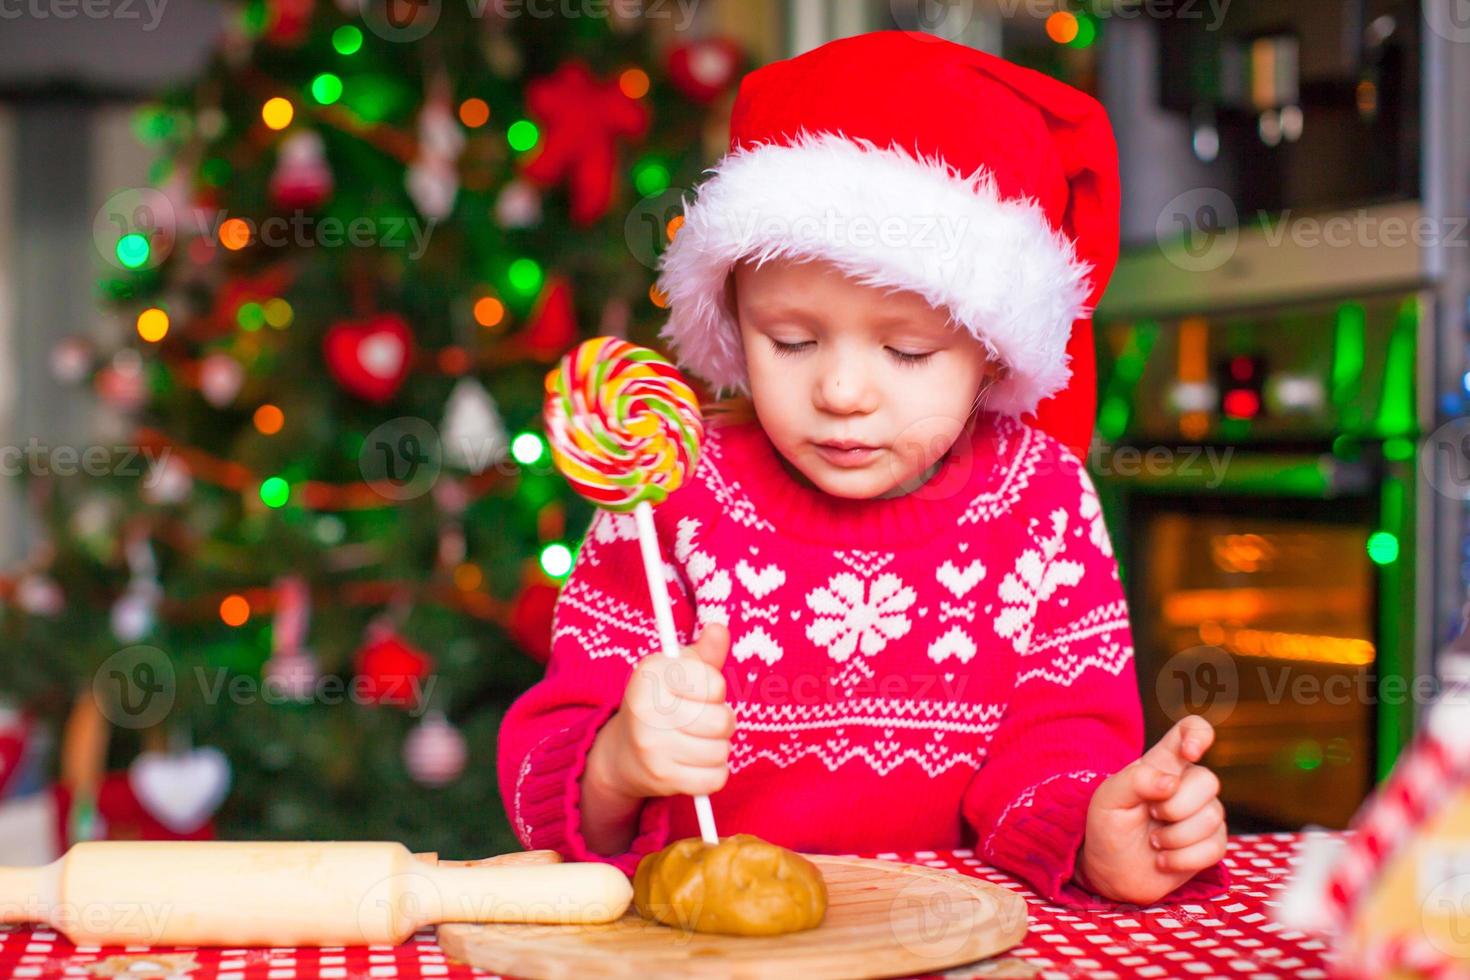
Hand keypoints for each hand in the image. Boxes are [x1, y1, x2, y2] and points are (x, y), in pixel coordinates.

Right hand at [586, 623, 735, 801]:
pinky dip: (713, 773)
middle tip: (703, 720)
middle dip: (721, 722)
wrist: (621, 754)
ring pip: (721, 751)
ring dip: (718, 748)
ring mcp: (653, 746)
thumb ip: (703, 655)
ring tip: (697, 742)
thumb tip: (720, 629)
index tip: (697, 692)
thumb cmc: (659, 704)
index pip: (715, 684)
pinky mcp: (662, 777)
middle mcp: (647, 708)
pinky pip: (715, 778)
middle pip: (722, 721)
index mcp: (651, 674)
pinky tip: (695, 763)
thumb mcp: (676, 672)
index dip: (714, 690)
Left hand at [1076, 715, 1226, 905]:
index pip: (1192, 730)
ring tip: (1153, 841)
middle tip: (1150, 816)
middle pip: (1208, 780)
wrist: (1112, 872)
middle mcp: (1188, 784)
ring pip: (1213, 816)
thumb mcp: (1107, 799)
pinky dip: (1184, 859)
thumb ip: (1135, 781)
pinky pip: (1216, 847)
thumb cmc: (1108, 827)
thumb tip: (1172, 782)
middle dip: (1175, 806)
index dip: (1197, 734)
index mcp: (1162, 763)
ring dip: (1175, 837)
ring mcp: (1203, 814)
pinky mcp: (1211, 844)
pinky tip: (1163, 860)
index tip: (1189, 753)